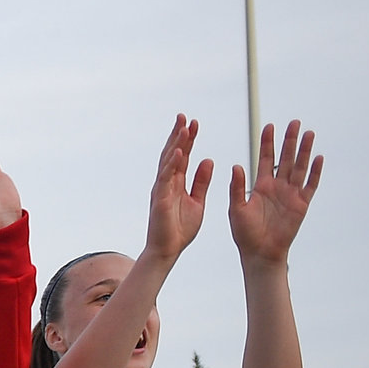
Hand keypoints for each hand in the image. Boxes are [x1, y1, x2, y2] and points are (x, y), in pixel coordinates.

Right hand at [141, 113, 211, 262]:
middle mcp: (166, 183)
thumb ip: (201, 181)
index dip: (187, 139)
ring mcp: (162, 190)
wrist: (167, 250)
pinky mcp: (161, 199)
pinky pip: (167, 178)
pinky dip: (172, 164)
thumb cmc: (179, 230)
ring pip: (169, 162)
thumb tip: (208, 160)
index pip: (183, 156)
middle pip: (172, 154)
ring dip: (176, 144)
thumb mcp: (197, 201)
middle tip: (184, 117)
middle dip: (178, 135)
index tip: (193, 123)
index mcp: (176, 183)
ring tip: (183, 127)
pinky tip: (179, 151)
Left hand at [230, 119, 321, 265]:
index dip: (267, 143)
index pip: (265, 159)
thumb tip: (236, 166)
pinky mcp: (302, 204)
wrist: (260, 253)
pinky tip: (318, 157)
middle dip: (289, 141)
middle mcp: (277, 186)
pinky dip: (315, 172)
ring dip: (304, 151)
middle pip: (285, 158)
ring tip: (308, 133)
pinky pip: (310, 185)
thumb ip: (237, 189)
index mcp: (260, 186)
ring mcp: (291, 194)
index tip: (269, 126)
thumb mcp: (236, 209)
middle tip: (294, 122)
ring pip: (299, 167)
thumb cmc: (245, 234)